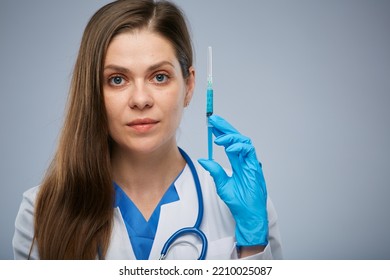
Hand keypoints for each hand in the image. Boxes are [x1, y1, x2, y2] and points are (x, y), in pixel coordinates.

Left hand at [198, 115, 267, 245]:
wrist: (247, 213)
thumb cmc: (238, 200)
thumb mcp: (222, 184)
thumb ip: (214, 170)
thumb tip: (203, 159)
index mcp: (237, 162)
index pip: (229, 143)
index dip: (221, 132)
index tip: (211, 124)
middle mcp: (244, 160)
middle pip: (236, 138)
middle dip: (225, 127)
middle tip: (214, 119)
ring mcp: (250, 162)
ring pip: (244, 141)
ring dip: (231, 136)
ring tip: (219, 137)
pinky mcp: (255, 166)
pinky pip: (249, 151)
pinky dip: (239, 147)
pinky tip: (229, 147)